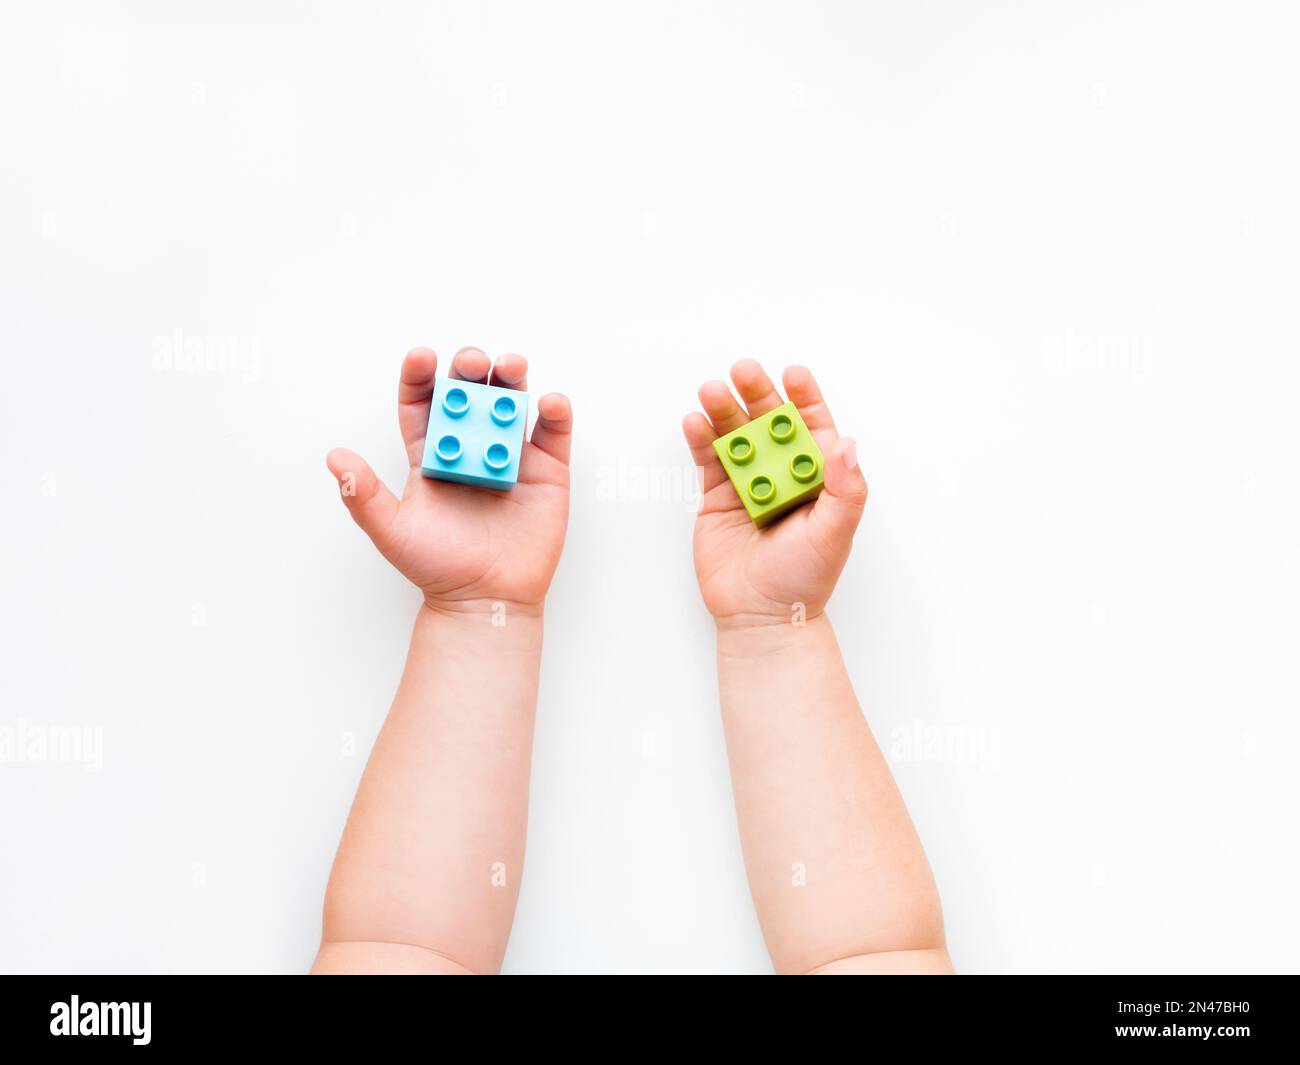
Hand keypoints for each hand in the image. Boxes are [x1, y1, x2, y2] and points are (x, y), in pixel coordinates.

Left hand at [327, 347, 572, 612]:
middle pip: (470, 393)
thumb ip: (362, 495)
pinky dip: (555, 412)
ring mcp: (511, 456)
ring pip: (511, 402)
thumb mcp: (391, 531)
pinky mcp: (546, 472)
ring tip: (510, 367)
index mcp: (432, 453)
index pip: (424, 404)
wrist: (485, 599)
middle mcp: (472, 446)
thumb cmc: (437, 567)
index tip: (421, 358)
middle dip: (470, 370)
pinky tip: (548, 402)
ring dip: (511, 377)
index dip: (421, 377)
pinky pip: (553, 433)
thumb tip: (335, 459)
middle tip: (471, 362)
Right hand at [682, 360, 866, 626]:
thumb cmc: (805, 578)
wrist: (761, 616)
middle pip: (769, 422)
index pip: (812, 427)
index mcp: (817, 476)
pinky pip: (709, 459)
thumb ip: (844, 489)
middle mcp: (782, 472)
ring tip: (712, 390)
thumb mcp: (834, 533)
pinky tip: (695, 420)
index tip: (793, 374)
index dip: (804, 398)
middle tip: (744, 371)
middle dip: (757, 394)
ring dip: (724, 409)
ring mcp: (748, 481)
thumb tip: (848, 443)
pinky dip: (701, 438)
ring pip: (736, 434)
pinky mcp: (717, 495)